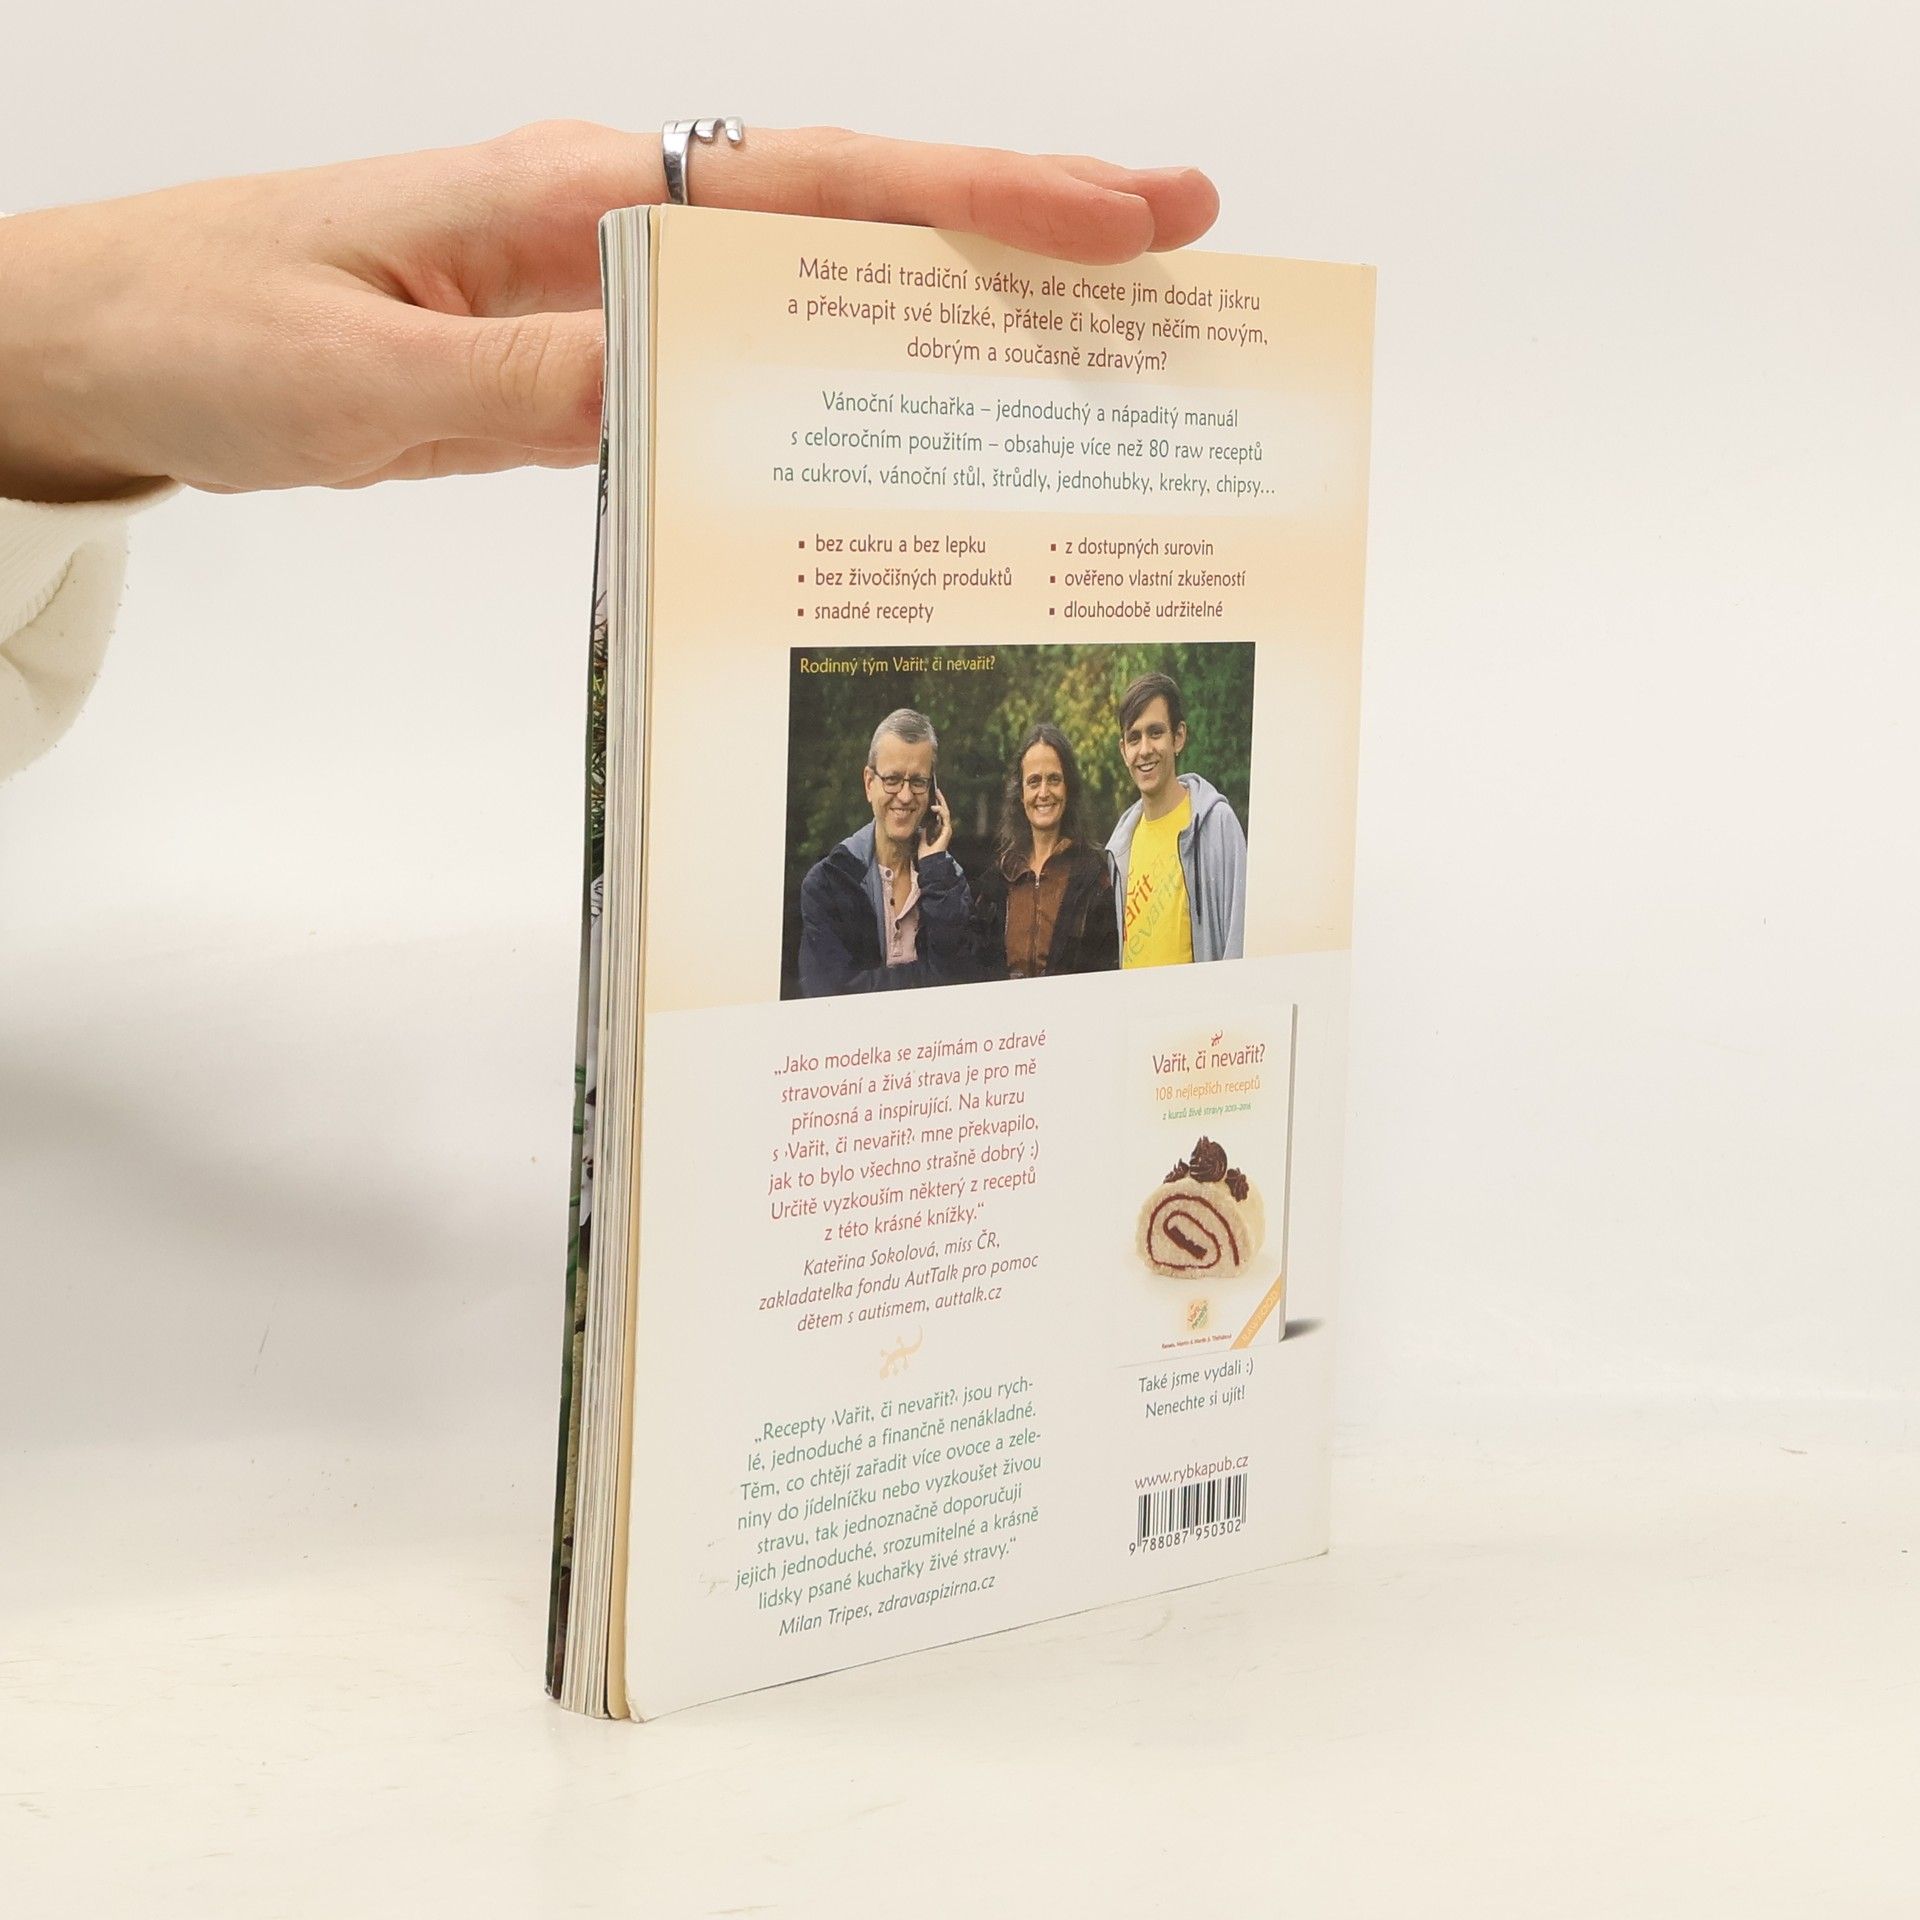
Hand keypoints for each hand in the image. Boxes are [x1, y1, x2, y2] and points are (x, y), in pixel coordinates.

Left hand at [0, 122, 1217, 501]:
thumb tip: (690, 389)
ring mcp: (600, 286)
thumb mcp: (360, 380)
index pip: (814, 188)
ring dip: (946, 306)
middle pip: (849, 212)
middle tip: (1176, 249)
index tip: (1123, 218)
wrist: (97, 347)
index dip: (978, 200)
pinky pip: (736, 362)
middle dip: (1017, 226)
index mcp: (573, 196)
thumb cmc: (204, 334)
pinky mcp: (575, 353)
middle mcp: (609, 222)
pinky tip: (896, 418)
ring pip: (808, 287)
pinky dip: (832, 382)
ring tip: (1085, 340)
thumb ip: (535, 384)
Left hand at [921, 789, 954, 856]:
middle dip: (941, 800)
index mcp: (939, 829)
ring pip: (946, 812)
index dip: (937, 804)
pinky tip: (935, 807)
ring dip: (942, 802)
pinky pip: (945, 818)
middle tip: (937, 790)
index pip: (940, 814)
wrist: (928, 861)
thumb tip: (921, 824)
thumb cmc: (925, 853)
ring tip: (937, 794)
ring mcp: (946, 829)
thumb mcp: (922, 838)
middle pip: (944, 811)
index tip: (933, 796)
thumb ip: (924, 831)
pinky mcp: (947, 831)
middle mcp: (944, 828)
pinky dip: (941, 811)